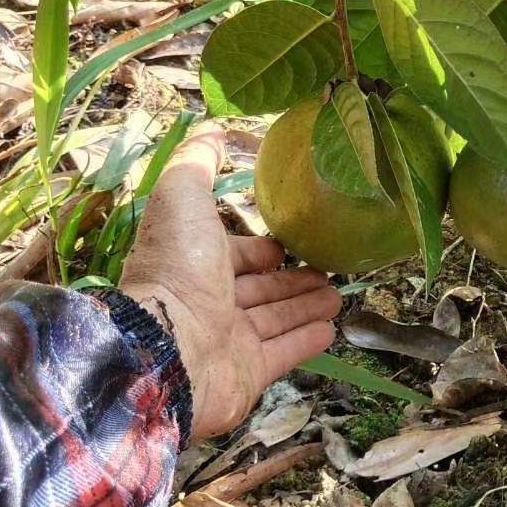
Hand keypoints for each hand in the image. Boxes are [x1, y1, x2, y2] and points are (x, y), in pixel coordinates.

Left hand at [120, 122, 341, 437]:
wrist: (167, 349)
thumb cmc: (176, 269)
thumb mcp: (181, 197)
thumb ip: (197, 164)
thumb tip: (211, 132)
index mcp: (193, 263)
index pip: (233, 255)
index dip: (259, 249)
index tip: (288, 243)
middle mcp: (210, 303)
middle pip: (259, 288)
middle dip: (291, 278)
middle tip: (329, 269)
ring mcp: (229, 342)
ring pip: (275, 318)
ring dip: (306, 305)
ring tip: (339, 295)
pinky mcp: (249, 373)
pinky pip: (285, 352)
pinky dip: (307, 339)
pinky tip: (331, 328)